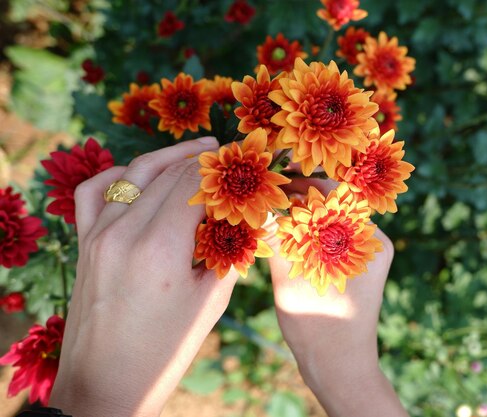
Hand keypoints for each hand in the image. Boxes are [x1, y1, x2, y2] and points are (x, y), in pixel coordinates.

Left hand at [49, 137, 236, 416]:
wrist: (106, 382)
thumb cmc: (165, 349)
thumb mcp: (211, 300)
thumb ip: (230, 250)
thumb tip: (249, 217)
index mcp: (160, 248)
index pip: (194, 183)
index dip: (222, 168)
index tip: (242, 162)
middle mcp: (124, 231)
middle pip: (168, 173)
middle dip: (203, 161)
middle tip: (228, 157)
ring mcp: (97, 233)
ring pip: (134, 172)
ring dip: (168, 157)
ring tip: (196, 152)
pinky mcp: (84, 242)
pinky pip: (97, 191)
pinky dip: (121, 174)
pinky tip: (142, 176)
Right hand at [265, 178, 407, 416]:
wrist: (341, 367)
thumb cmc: (317, 327)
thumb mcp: (290, 279)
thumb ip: (278, 238)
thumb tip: (263, 204)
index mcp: (368, 238)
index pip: (334, 192)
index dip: (301, 181)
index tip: (273, 178)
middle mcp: (375, 241)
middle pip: (335, 203)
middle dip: (301, 196)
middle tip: (269, 194)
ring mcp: (368, 254)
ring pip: (333, 219)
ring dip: (305, 213)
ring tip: (274, 211)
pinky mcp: (359, 266)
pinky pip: (334, 237)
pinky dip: (311, 232)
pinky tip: (288, 233)